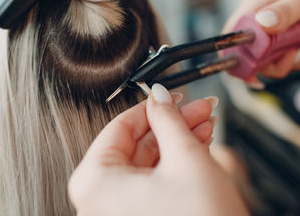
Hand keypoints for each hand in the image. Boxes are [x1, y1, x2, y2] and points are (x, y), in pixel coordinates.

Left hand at [68, 84, 247, 215]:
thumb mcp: (185, 159)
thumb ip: (168, 120)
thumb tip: (159, 96)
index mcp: (95, 181)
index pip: (121, 126)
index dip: (152, 106)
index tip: (171, 96)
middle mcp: (98, 200)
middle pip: (137, 145)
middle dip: (172, 123)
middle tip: (198, 109)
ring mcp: (116, 212)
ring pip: (147, 163)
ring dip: (177, 142)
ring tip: (204, 126)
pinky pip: (150, 183)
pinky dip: (173, 165)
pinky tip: (195, 148)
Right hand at [223, 0, 299, 84]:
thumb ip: (285, 11)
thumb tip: (262, 26)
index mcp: (254, 6)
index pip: (232, 38)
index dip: (237, 60)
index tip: (253, 75)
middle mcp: (258, 19)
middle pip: (251, 55)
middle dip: (275, 63)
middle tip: (296, 52)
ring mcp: (271, 29)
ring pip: (270, 60)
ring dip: (292, 60)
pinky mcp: (285, 36)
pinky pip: (285, 57)